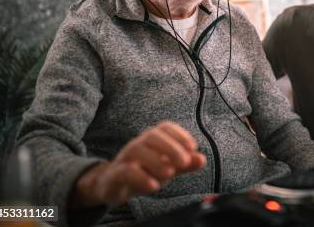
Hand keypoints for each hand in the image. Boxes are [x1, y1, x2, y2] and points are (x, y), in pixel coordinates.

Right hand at [72, 121, 205, 206]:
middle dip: (171, 147)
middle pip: (153, 136)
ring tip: (170, 173)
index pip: (165, 128)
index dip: (180, 134)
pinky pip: (125, 171)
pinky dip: (140, 177)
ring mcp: (124, 158)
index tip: (193, 147)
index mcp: (152, 140)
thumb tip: (202, 159)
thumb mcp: (167, 168)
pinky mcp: (114, 175)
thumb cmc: (144, 172)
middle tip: (184, 162)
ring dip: (156, 160)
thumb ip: (184, 164)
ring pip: (137, 150)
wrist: (111, 186)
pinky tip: (153, 186)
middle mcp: (138, 144)